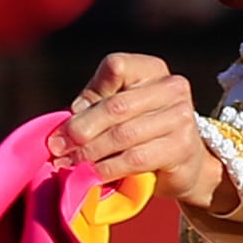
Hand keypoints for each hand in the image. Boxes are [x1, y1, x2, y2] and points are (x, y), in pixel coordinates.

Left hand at [49, 52, 227, 211]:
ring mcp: (181, 116)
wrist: (184, 164)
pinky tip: (92, 175)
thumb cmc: (142, 131)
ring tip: (69, 163)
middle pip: (116, 106)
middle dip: (81, 129)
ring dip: (90, 153)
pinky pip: (136, 158)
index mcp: (151, 69)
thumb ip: (95, 103)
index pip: (116, 67)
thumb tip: (71, 116)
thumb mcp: (117, 109)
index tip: (69, 116)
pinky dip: (108, 168)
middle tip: (58, 147)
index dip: (90, 93)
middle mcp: (172, 87)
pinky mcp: (182, 147)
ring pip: (123, 135)